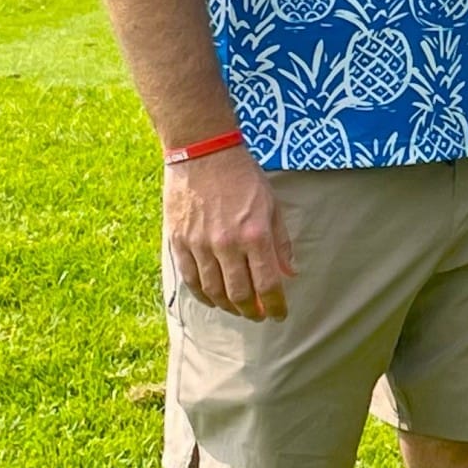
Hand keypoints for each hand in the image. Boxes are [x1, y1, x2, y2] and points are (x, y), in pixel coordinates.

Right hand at [165, 147, 295, 318]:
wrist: (203, 152)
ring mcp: (199, 244)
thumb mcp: (272, 205)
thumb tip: (289, 273)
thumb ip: (280, 242)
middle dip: (252, 312)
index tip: (279, 315)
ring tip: (238, 309)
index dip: (275, 306)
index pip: (267, 285)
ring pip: (213, 291)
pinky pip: (190, 279)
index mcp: (255, 235)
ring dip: (228, 306)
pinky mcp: (178, 241)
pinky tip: (213, 299)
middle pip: (239, 295)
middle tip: (258, 315)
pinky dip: (203, 295)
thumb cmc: (243, 177)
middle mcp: (227, 244)